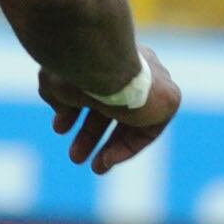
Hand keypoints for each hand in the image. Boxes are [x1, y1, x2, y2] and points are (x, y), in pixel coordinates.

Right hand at [39, 50, 178, 172]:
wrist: (101, 62)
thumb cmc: (73, 68)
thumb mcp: (55, 81)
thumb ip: (58, 95)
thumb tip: (61, 112)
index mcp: (106, 55)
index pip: (95, 87)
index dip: (74, 111)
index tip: (59, 129)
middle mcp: (132, 66)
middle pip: (114, 107)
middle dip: (92, 135)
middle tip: (76, 157)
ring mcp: (152, 82)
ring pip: (132, 121)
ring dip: (110, 146)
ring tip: (94, 168)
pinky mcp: (167, 100)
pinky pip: (148, 131)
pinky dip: (128, 147)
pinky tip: (108, 159)